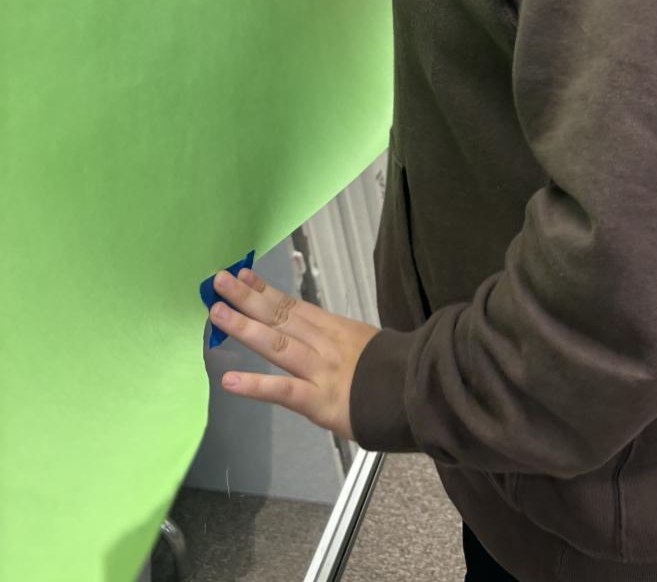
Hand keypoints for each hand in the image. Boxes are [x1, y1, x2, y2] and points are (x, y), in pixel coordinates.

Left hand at [209, 267, 379, 441]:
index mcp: (334, 329)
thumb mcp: (365, 343)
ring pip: (277, 345)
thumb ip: (336, 339)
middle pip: (280, 317)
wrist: (420, 392)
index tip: (242, 275)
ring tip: (217, 314)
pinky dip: (255, 386)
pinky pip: (283, 391)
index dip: (264, 291)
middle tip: (219, 282)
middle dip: (246, 298)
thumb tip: (312, 333)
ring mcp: (320, 371)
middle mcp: (323, 344)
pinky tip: (229, 381)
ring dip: (244, 328)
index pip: (292, 306)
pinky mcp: (319, 401)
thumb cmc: (393, 371)